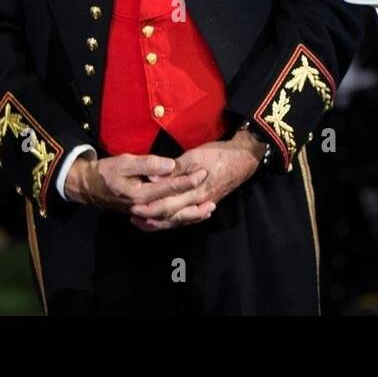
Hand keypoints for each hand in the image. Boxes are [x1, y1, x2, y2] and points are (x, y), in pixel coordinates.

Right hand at [64, 152, 211, 222]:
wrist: (90, 187)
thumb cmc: (107, 172)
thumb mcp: (125, 162)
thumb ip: (148, 164)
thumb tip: (170, 166)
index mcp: (140, 194)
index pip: (169, 188)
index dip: (187, 181)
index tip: (202, 172)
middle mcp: (144, 208)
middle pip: (174, 207)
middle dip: (194, 197)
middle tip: (211, 189)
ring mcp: (144, 214)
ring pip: (172, 218)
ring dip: (191, 215)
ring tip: (209, 209)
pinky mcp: (145, 215)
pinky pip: (166, 220)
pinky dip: (180, 219)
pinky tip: (192, 216)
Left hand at [129, 132, 264, 231]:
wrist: (244, 158)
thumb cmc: (219, 153)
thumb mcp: (196, 155)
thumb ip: (175, 169)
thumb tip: (153, 178)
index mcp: (194, 191)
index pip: (167, 205)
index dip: (149, 208)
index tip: (133, 206)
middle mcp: (198, 202)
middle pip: (170, 216)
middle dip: (150, 218)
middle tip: (133, 217)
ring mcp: (203, 204)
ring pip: (179, 219)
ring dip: (161, 222)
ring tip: (144, 222)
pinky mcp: (206, 202)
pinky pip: (188, 217)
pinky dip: (175, 221)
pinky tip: (167, 221)